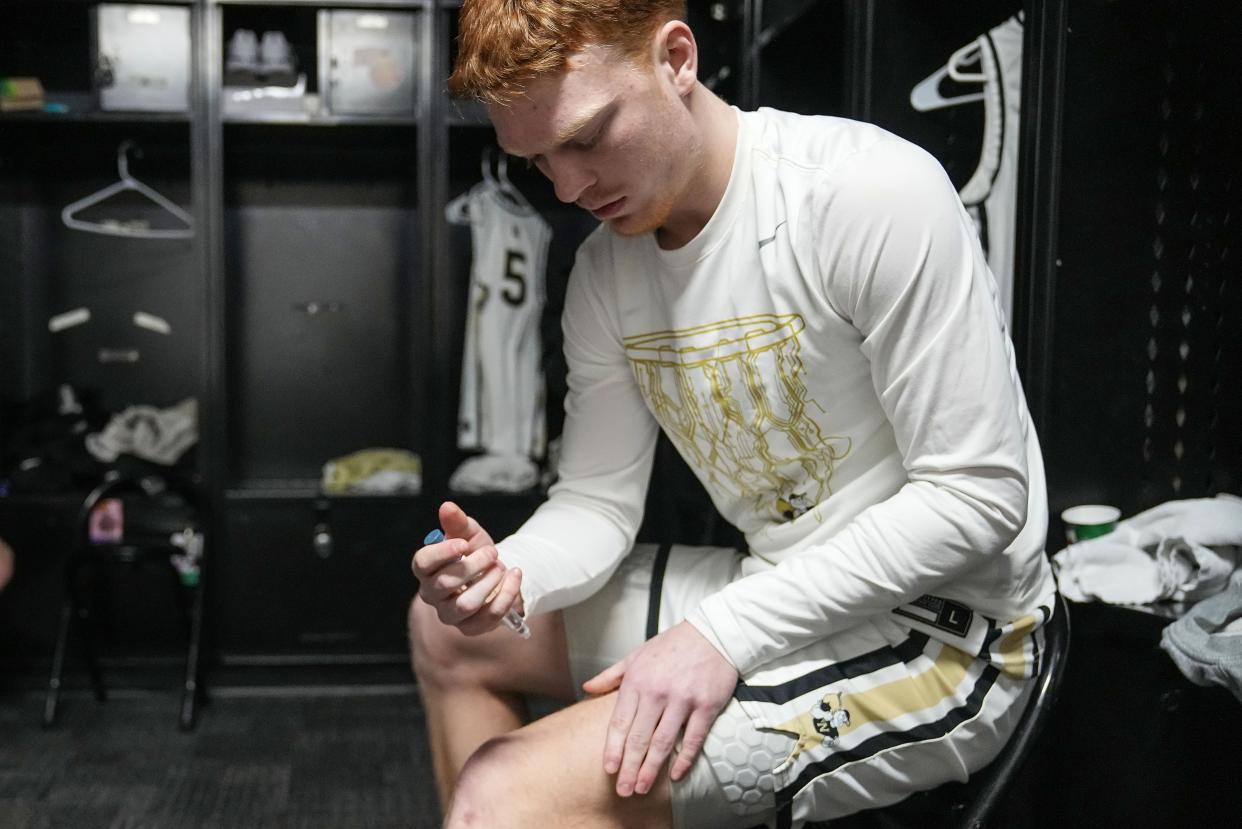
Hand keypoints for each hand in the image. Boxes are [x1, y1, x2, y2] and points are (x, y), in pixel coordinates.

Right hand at [412, 501, 523, 635]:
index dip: (441, 553)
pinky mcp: (471, 627)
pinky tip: (514, 576)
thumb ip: (457, 522)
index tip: (463, 543)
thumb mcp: (469, 533)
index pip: (422, 563)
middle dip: (474, 565)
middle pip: (445, 583)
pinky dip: (507, 594)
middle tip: (492, 552)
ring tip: (501, 567)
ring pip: (465, 605)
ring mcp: (450, 614)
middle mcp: (433, 595)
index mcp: (427, 569)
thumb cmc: (475, 553)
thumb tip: (447, 507)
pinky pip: (489, 616)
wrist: (496, 574)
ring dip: (489, 583)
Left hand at [582, 621, 738, 796]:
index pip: (620, 722)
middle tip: (622, 790)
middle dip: (628, 767)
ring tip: (641, 788)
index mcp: (637, 680)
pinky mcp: (706, 706)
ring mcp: (682, 700)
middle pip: (639, 738)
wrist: (713, 633)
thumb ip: (611, 675)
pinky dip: (684, 760)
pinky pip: (693, 739)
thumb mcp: (637, 656)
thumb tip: (587, 688)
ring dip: (651, 769)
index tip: (608, 768)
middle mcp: (657, 692)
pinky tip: (675, 775)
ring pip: (663, 742)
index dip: (613, 748)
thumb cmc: (673, 646)